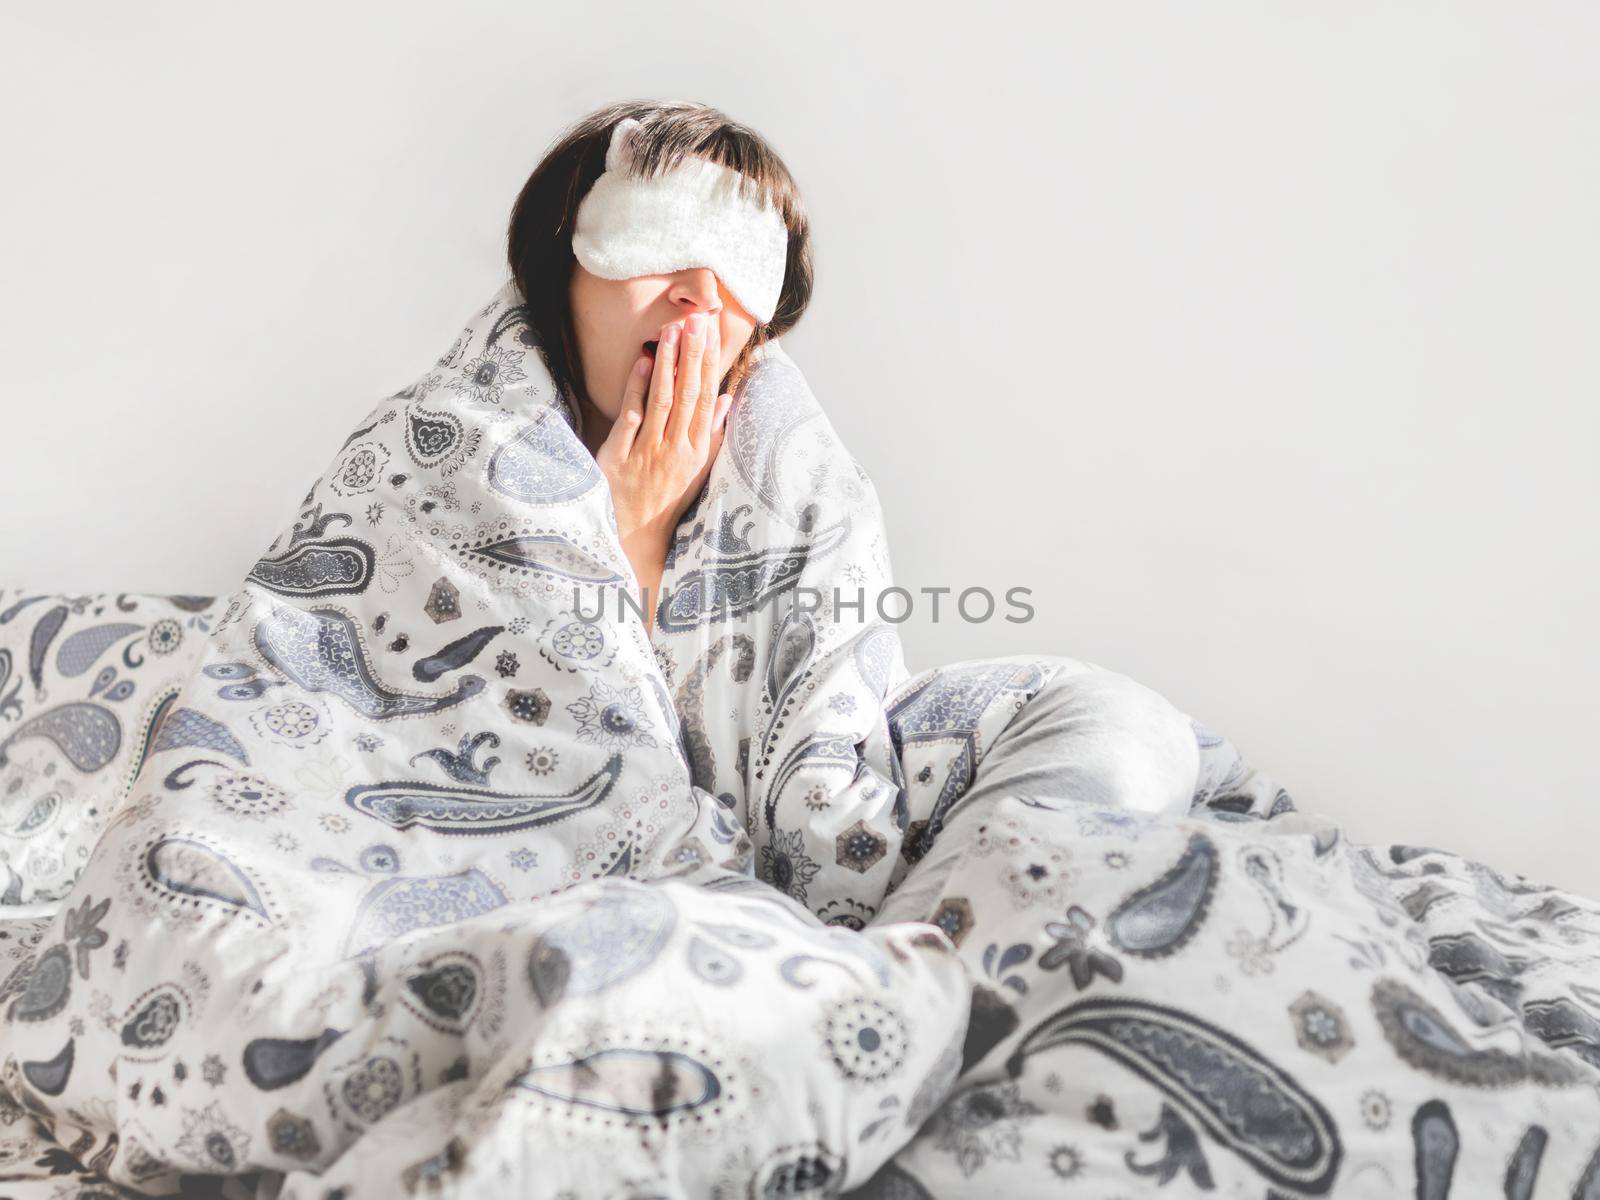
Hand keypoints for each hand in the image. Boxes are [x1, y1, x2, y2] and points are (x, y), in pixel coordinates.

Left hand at [595, 311, 732, 603]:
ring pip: (661, 402)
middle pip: (686, 395)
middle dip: (690, 356)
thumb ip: (711, 431)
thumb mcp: (697, 468)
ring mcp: (647, 454)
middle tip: (694, 321)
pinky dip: (637, 390)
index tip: (709, 333)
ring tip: (670, 332)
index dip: (707, 364)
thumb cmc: (667, 499)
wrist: (636, 535)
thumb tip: (727, 397)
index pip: (705, 399)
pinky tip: (642, 363)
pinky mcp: (619, 459)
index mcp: (696, 451)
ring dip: (667, 365)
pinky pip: (631, 419)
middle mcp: (675, 450)